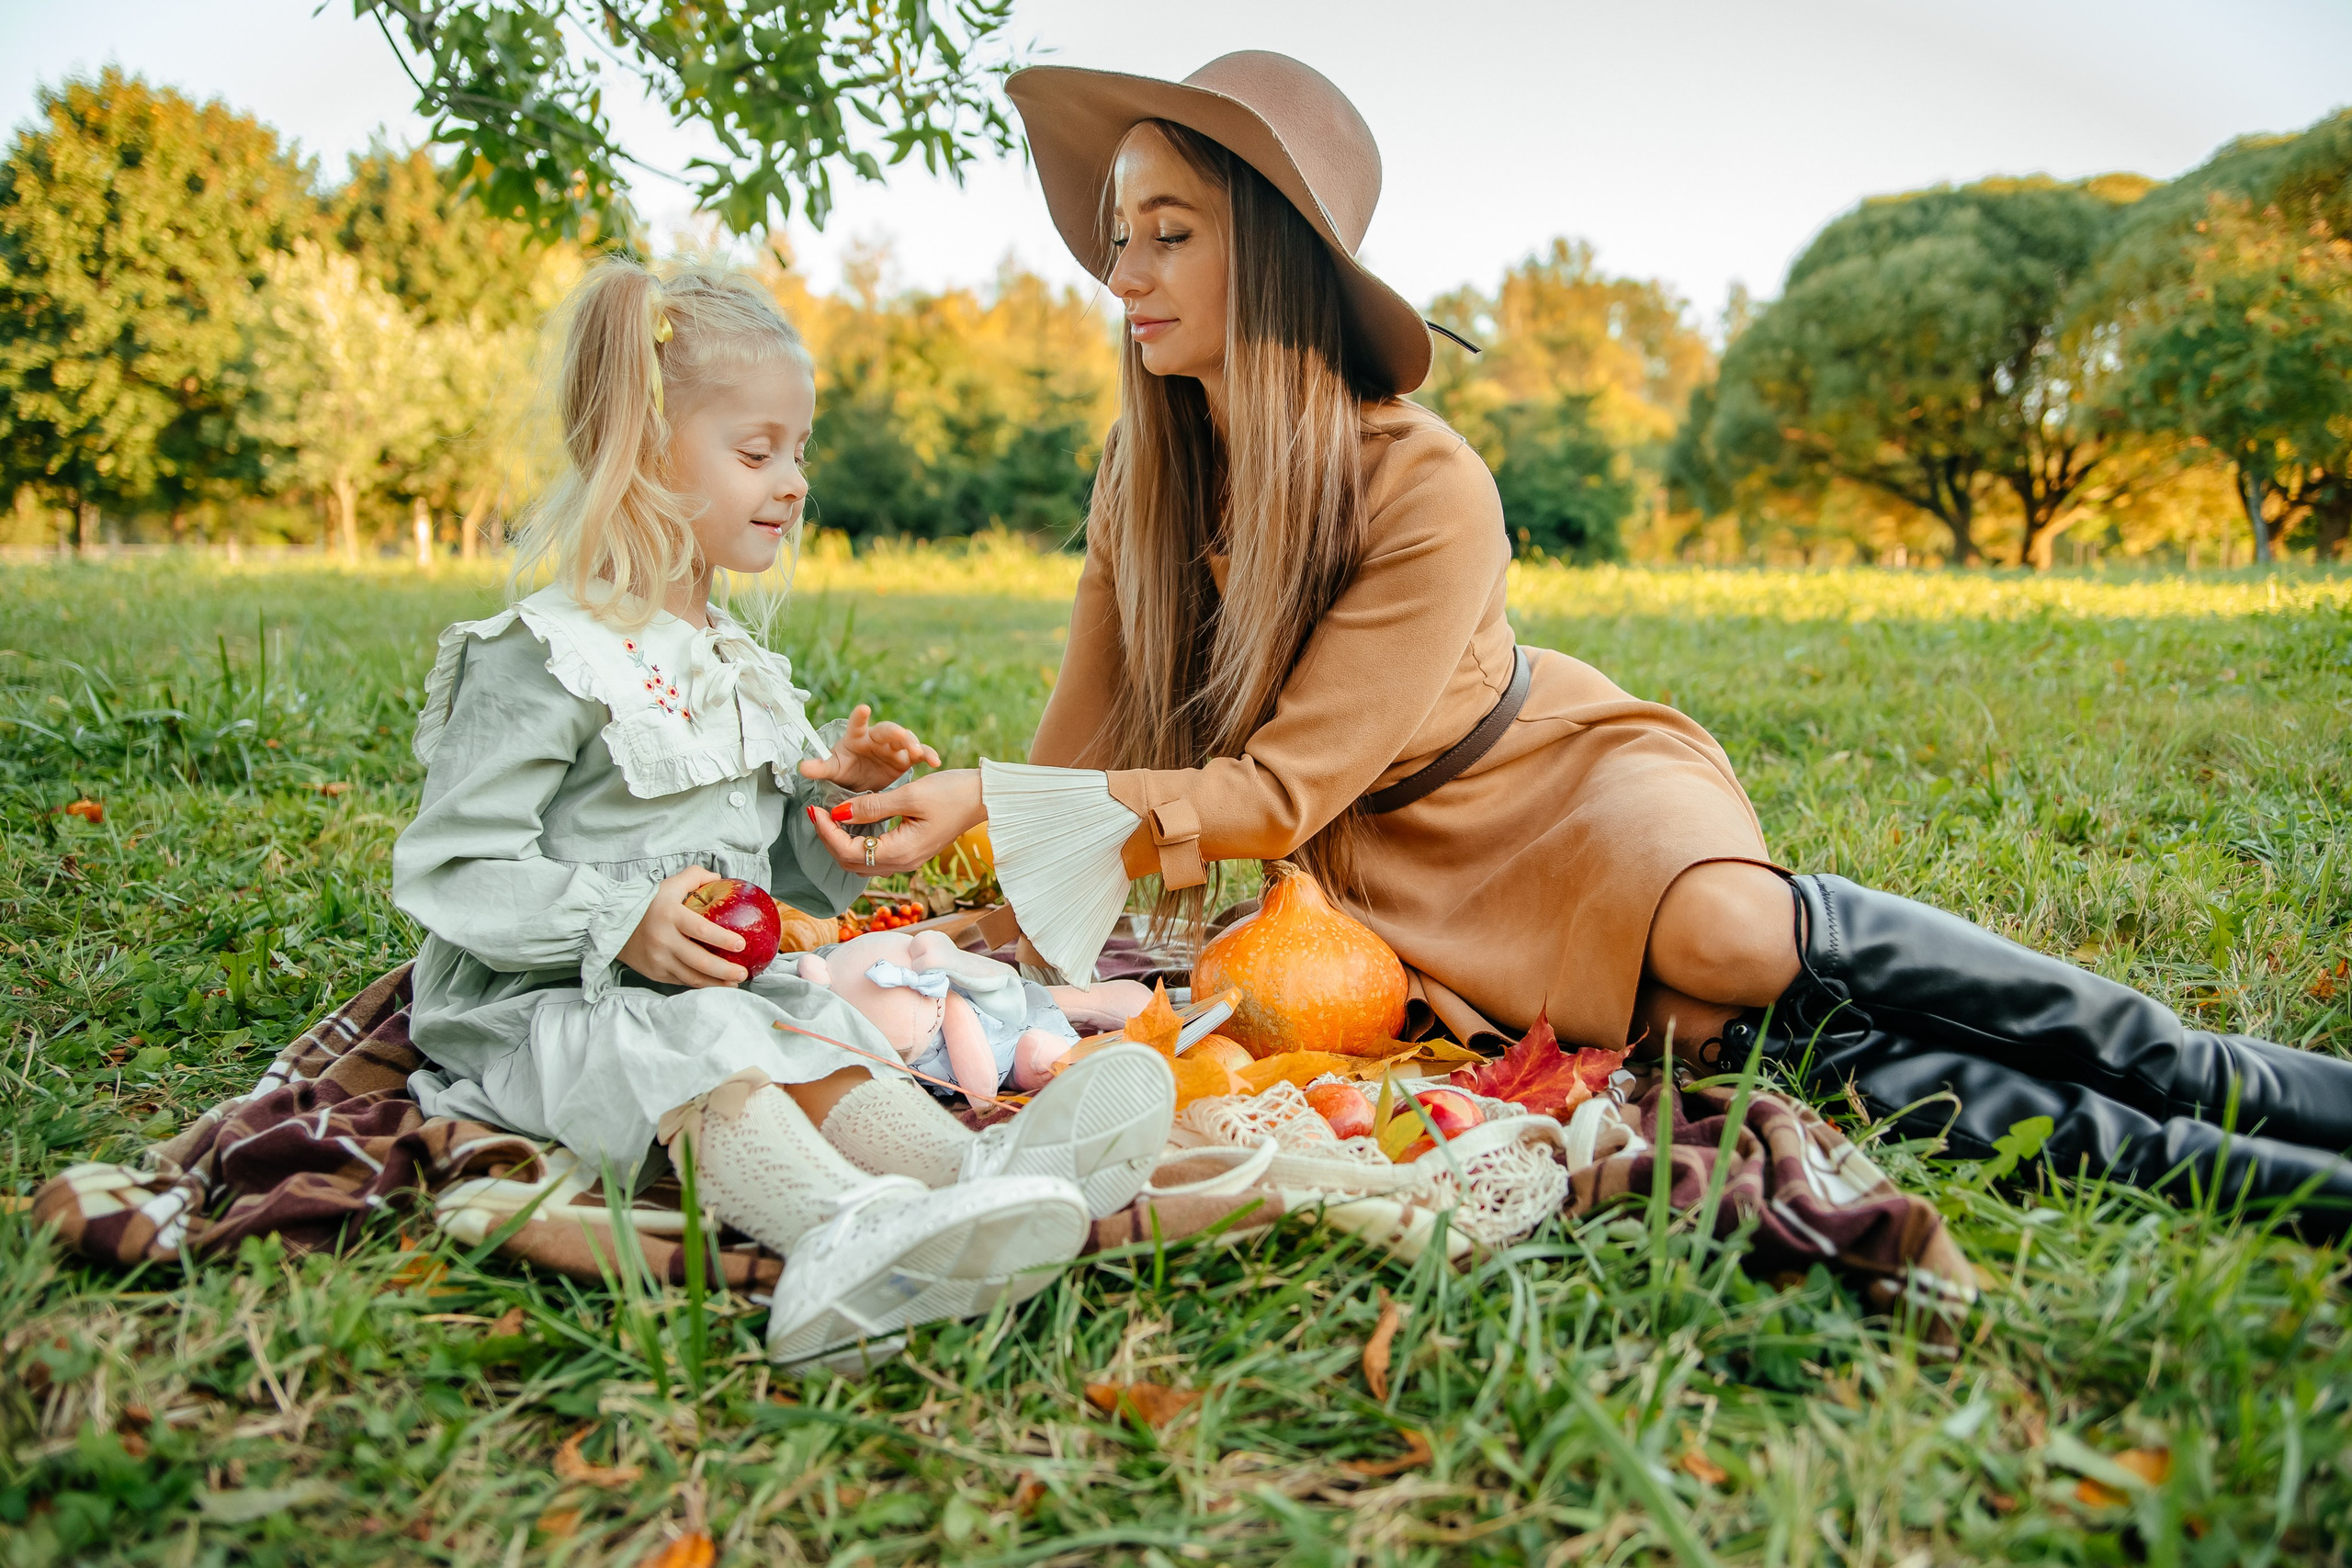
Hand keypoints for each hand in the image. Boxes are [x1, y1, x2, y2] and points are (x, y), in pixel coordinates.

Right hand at [616, 866, 749, 986]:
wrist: (612, 925)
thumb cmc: (646, 903)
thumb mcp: (668, 885)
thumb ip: (694, 876)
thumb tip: (718, 877)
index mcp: (670, 915)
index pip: (701, 929)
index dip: (722, 939)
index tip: (741, 944)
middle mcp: (663, 940)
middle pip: (699, 960)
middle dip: (725, 970)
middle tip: (743, 972)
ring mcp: (658, 959)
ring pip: (692, 977)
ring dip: (716, 983)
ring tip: (735, 982)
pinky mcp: (655, 973)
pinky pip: (682, 981)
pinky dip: (700, 984)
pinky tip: (715, 983)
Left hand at [797, 704, 940, 794]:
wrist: (861, 785)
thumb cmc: (847, 772)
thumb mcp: (834, 770)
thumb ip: (821, 768)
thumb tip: (802, 766)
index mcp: (857, 737)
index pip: (857, 724)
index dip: (859, 716)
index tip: (863, 708)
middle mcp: (877, 739)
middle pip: (887, 731)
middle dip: (894, 732)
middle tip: (901, 735)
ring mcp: (893, 748)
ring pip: (906, 741)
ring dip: (912, 744)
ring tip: (917, 752)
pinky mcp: (906, 759)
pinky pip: (919, 754)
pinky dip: (928, 755)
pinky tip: (935, 762)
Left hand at [805, 768, 983, 876]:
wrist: (984, 797)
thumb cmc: (953, 793)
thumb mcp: (910, 795)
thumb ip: (872, 806)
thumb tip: (838, 812)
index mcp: (902, 852)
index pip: (849, 852)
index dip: (827, 833)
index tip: (816, 809)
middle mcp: (903, 863)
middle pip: (851, 862)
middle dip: (829, 839)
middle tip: (818, 812)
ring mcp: (908, 860)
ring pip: (862, 861)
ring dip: (842, 841)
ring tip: (831, 816)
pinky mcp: (911, 851)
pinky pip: (875, 854)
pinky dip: (858, 840)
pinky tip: (853, 820)